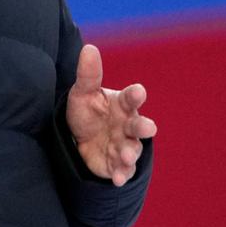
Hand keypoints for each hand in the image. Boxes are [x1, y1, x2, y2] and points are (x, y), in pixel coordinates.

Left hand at [66, 44, 157, 186]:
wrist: (77, 137)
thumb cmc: (87, 110)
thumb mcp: (83, 92)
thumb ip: (88, 74)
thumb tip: (89, 48)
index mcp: (121, 104)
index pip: (130, 98)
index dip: (135, 94)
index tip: (138, 91)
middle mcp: (127, 125)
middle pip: (139, 126)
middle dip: (143, 127)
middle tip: (148, 128)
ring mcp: (123, 145)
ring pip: (132, 149)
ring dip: (130, 153)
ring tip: (125, 156)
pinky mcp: (116, 164)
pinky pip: (122, 170)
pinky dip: (121, 174)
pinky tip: (117, 179)